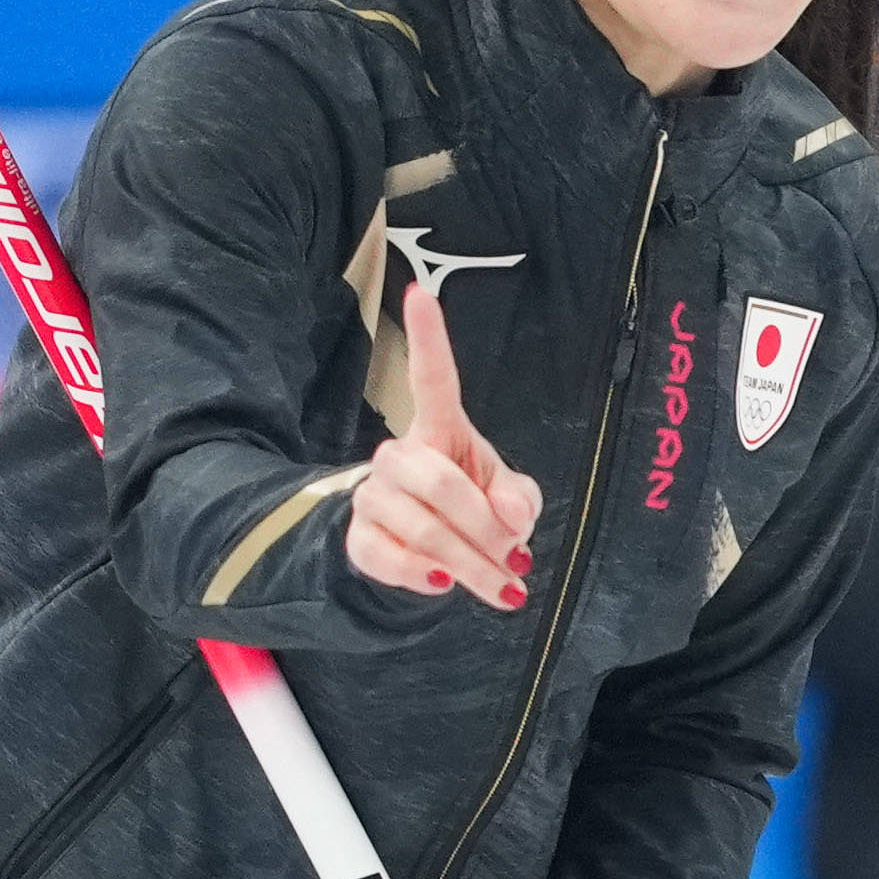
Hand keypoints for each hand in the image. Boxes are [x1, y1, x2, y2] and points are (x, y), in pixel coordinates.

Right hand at [345, 278, 540, 609]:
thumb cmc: (472, 508)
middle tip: (516, 562)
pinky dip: (424, 577)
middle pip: (439, 483)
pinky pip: (388, 558)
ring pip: (421, 527)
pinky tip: (446, 584)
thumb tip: (510, 516)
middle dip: (484, 529)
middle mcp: (399, 454)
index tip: (419, 292)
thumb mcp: (507, 498)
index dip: (428, 338)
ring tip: (502, 586)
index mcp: (440, 428)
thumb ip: (519, 499)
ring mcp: (373, 494)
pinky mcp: (359, 536)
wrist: (426, 554)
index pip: (432, 377)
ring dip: (470, 564)